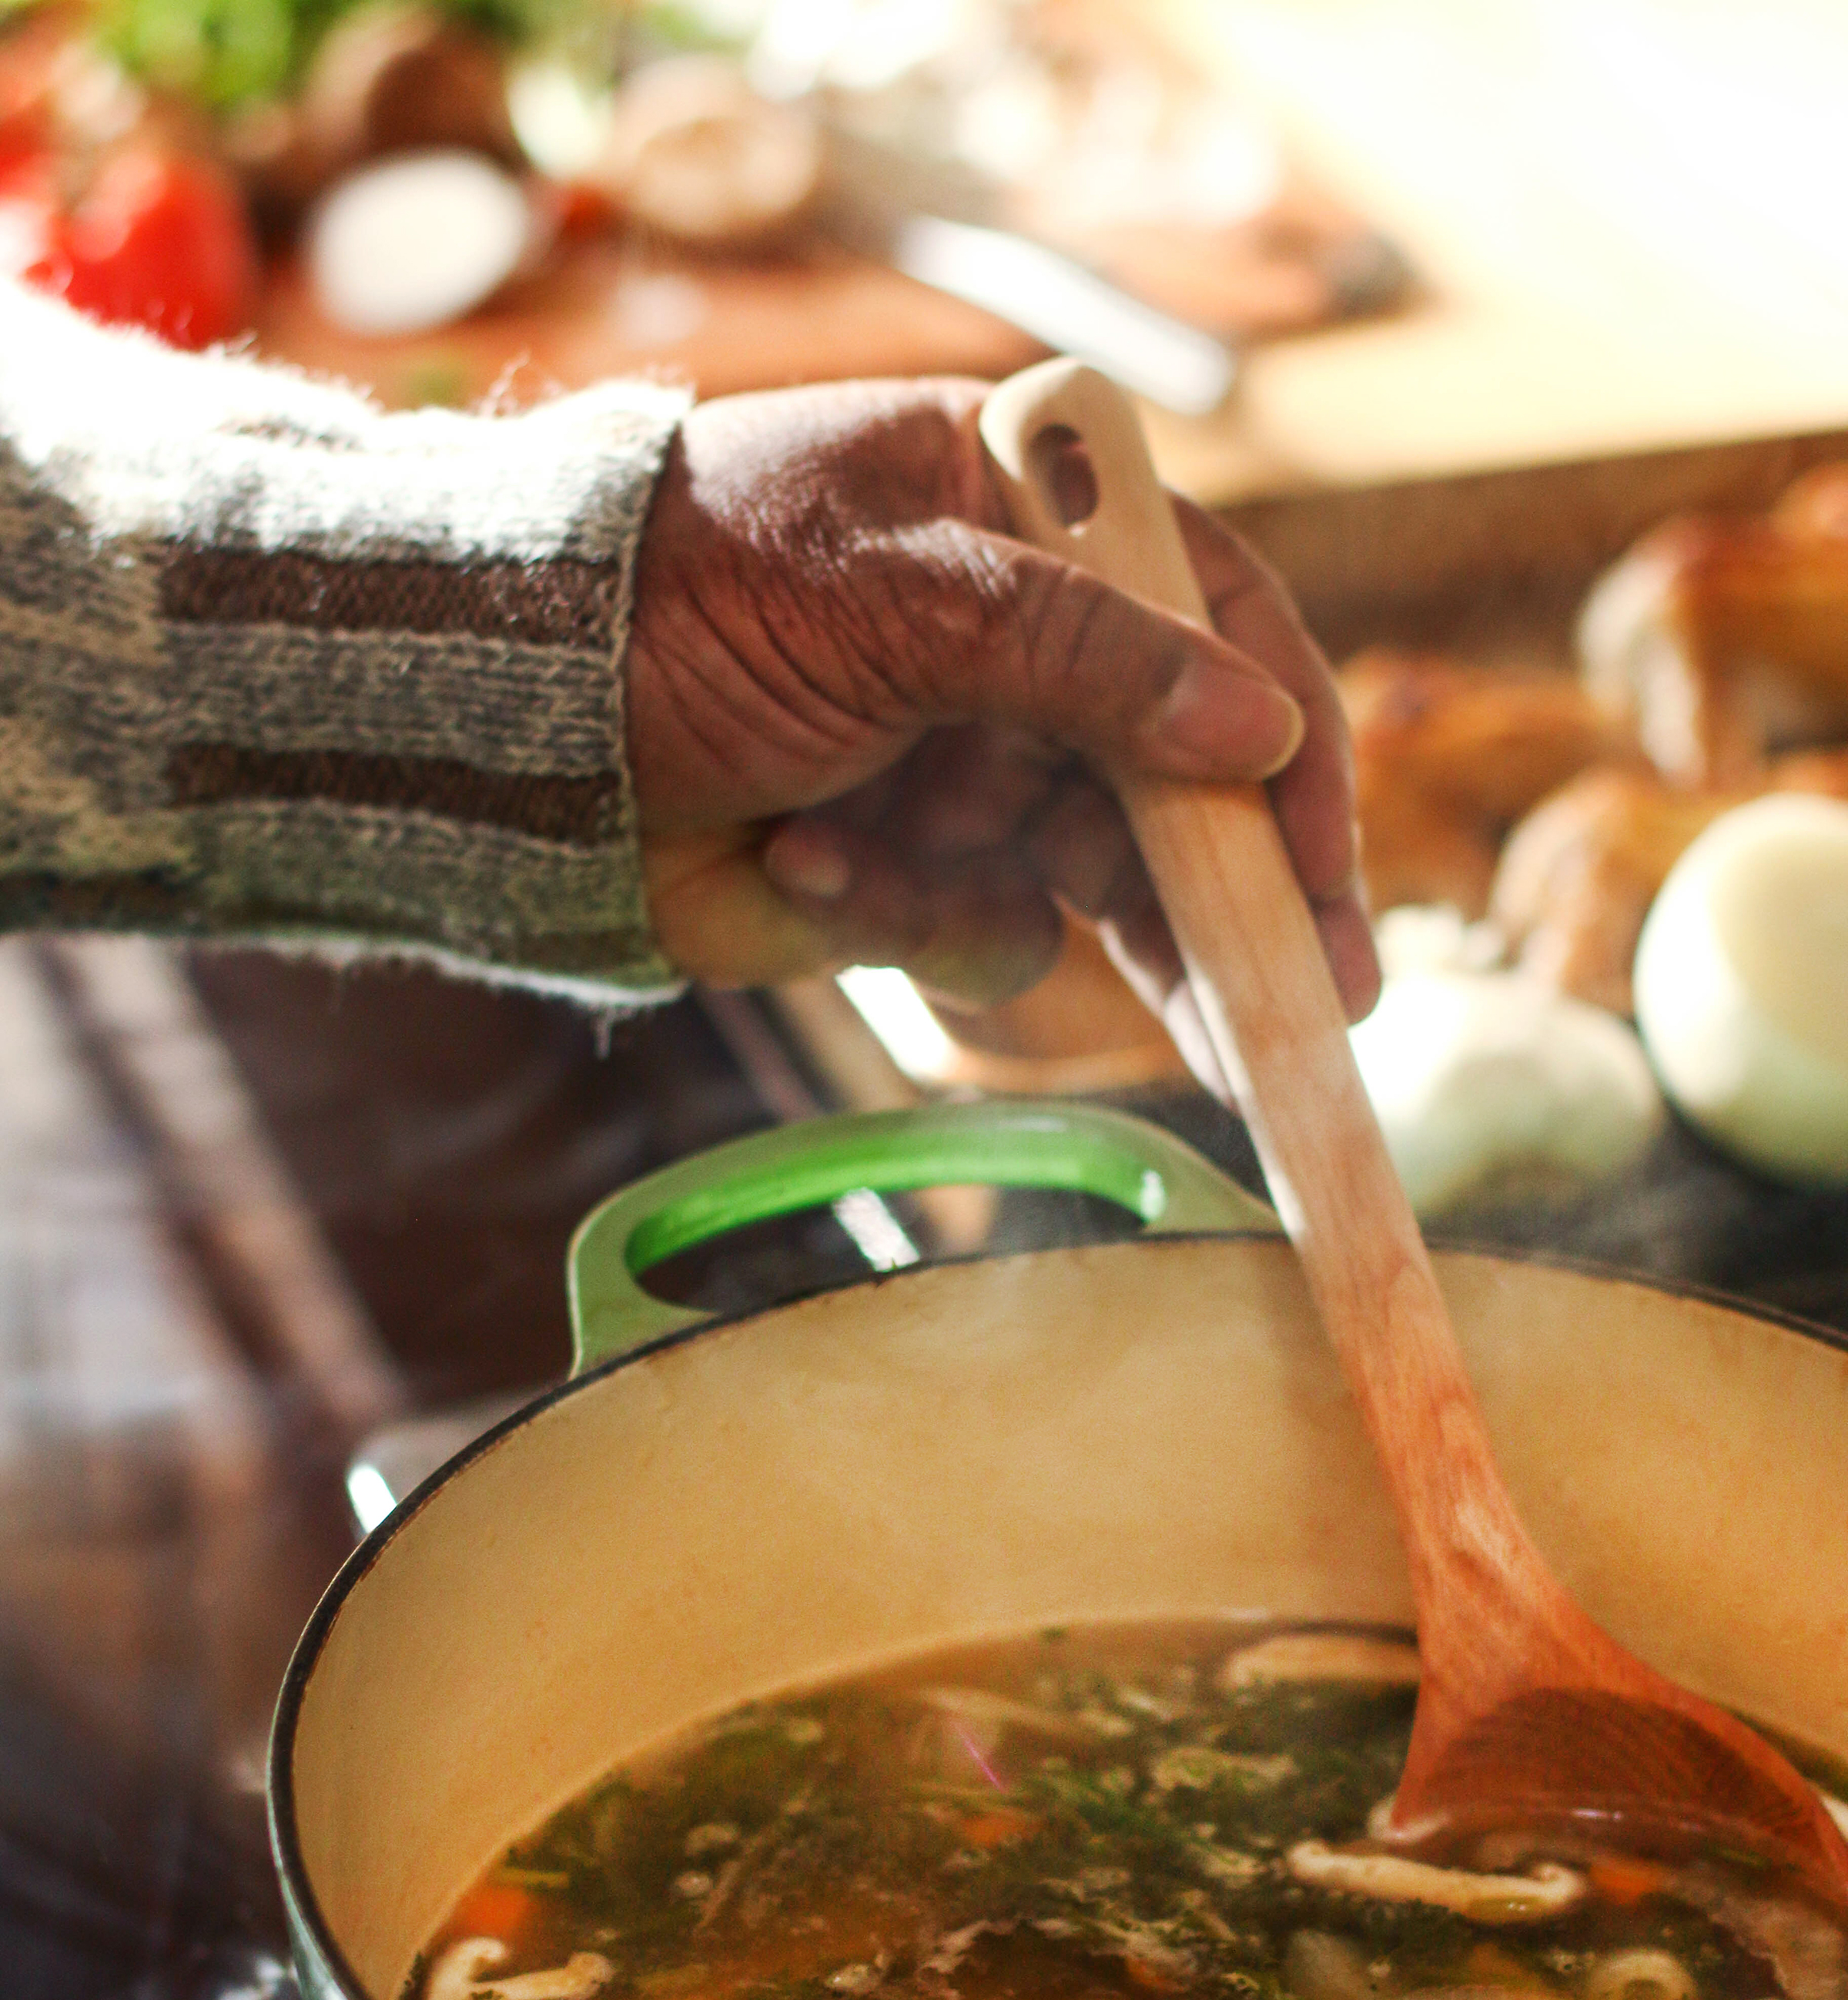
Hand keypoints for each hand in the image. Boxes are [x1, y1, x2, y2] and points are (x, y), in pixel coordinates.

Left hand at [626, 377, 1374, 1037]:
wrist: (517, 728)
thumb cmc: (692, 599)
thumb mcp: (900, 600)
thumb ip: (1085, 658)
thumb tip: (1256, 730)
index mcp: (1035, 522)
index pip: (1222, 619)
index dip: (1290, 739)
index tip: (1325, 858)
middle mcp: (1027, 650)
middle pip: (1188, 785)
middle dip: (1235, 897)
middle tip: (1319, 1009)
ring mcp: (973, 770)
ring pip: (1101, 886)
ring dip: (1048, 916)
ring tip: (1087, 980)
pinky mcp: (912, 876)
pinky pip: (976, 932)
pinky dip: (900, 914)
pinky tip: (801, 866)